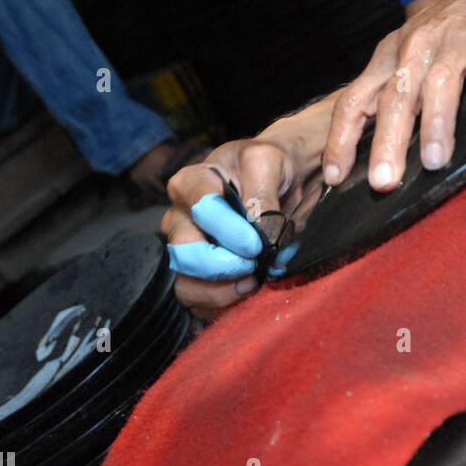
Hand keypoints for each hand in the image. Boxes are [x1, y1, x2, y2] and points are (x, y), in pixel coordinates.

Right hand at [162, 122, 316, 319]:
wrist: (285, 179)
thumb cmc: (271, 164)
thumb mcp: (270, 160)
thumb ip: (261, 192)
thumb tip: (258, 232)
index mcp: (191, 182)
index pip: (200, 210)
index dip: (229, 230)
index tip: (256, 243)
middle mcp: (180, 218)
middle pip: (186, 253)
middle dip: (222, 266)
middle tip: (254, 265)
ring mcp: (185, 250)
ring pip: (186, 285)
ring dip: (221, 292)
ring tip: (252, 283)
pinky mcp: (197, 278)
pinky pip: (198, 305)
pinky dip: (224, 306)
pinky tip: (246, 292)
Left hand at [322, 0, 465, 192]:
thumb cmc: (451, 25)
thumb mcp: (408, 51)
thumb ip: (391, 90)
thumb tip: (371, 148)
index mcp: (392, 56)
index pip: (355, 100)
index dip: (342, 138)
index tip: (334, 177)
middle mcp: (418, 47)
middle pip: (396, 97)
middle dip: (387, 141)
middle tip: (383, 181)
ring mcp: (460, 42)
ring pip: (443, 83)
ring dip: (438, 122)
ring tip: (437, 162)